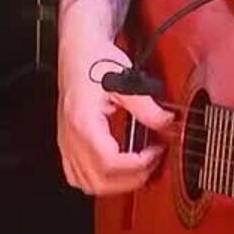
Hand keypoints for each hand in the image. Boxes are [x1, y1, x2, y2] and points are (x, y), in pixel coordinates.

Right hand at [56, 38, 173, 195]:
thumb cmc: (96, 60)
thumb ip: (147, 106)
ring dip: (115, 184)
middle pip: (99, 181)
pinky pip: (76, 175)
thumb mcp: (127, 79)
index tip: (156, 152)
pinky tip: (114, 171)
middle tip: (152, 163)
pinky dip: (97, 181)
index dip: (138, 165)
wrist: (78, 49)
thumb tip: (167, 122)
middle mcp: (71, 137)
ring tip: (136, 167)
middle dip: (131, 178)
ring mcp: (66, 142)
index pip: (110, 163)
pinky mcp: (66, 142)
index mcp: (84, 123)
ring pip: (87, 183)